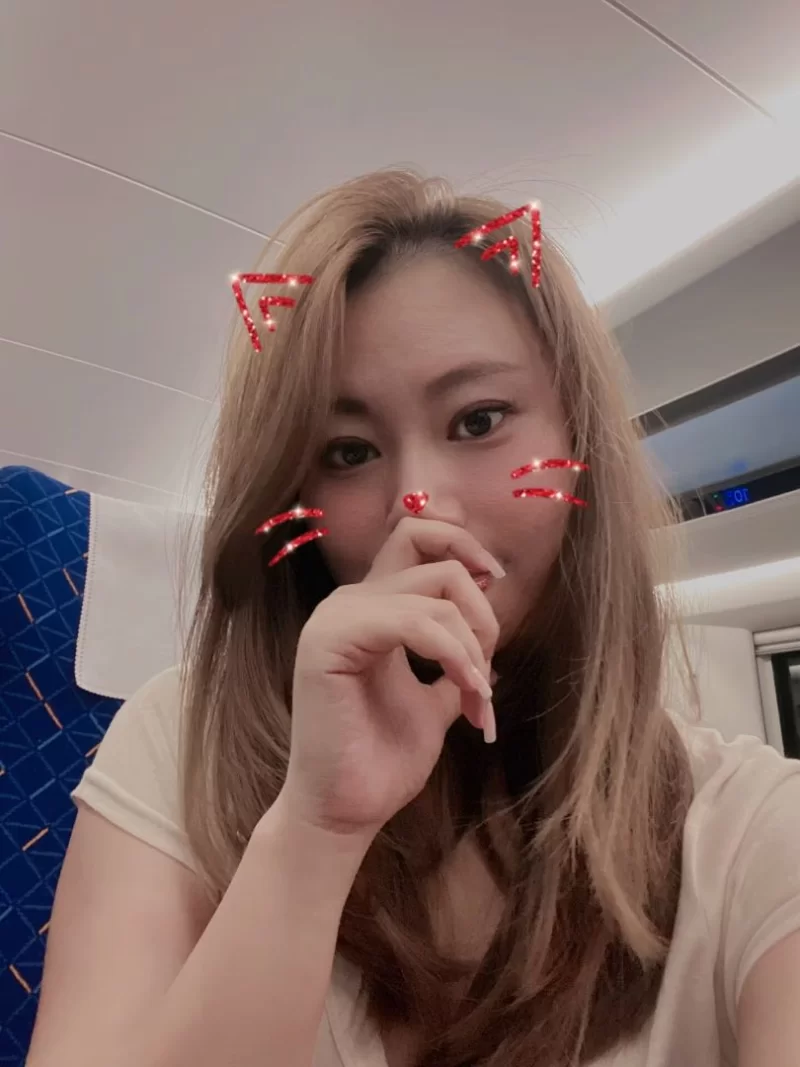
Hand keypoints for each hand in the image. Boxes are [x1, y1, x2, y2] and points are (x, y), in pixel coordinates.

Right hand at [279, 518, 503, 840]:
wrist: (345, 811)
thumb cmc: (382, 761)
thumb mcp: (432, 705)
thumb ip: (451, 670)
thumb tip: (490, 659)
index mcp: (371, 608)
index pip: (416, 535)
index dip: (464, 545)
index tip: (498, 583)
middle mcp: (351, 601)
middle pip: (436, 555)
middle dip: (480, 608)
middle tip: (486, 668)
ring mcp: (337, 617)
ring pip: (435, 591)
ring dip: (473, 646)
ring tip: (477, 699)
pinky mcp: (329, 640)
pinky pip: (413, 621)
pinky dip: (453, 655)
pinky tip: (465, 694)